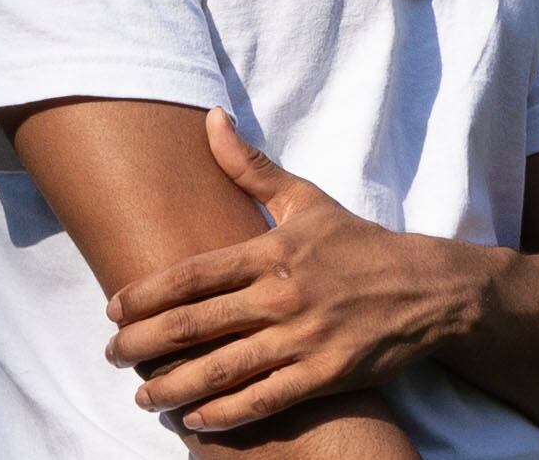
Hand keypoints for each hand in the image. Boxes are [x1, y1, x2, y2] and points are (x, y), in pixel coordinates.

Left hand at [102, 110, 500, 433]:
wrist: (427, 289)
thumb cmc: (358, 244)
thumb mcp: (306, 199)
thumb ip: (250, 168)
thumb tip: (210, 119)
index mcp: (272, 251)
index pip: (195, 274)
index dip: (148, 293)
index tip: (114, 308)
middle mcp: (282, 296)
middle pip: (197, 324)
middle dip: (145, 342)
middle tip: (112, 355)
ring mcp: (304, 338)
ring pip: (224, 368)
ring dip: (174, 386)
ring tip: (143, 397)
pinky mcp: (326, 375)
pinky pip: (265, 400)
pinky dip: (226, 414)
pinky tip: (195, 420)